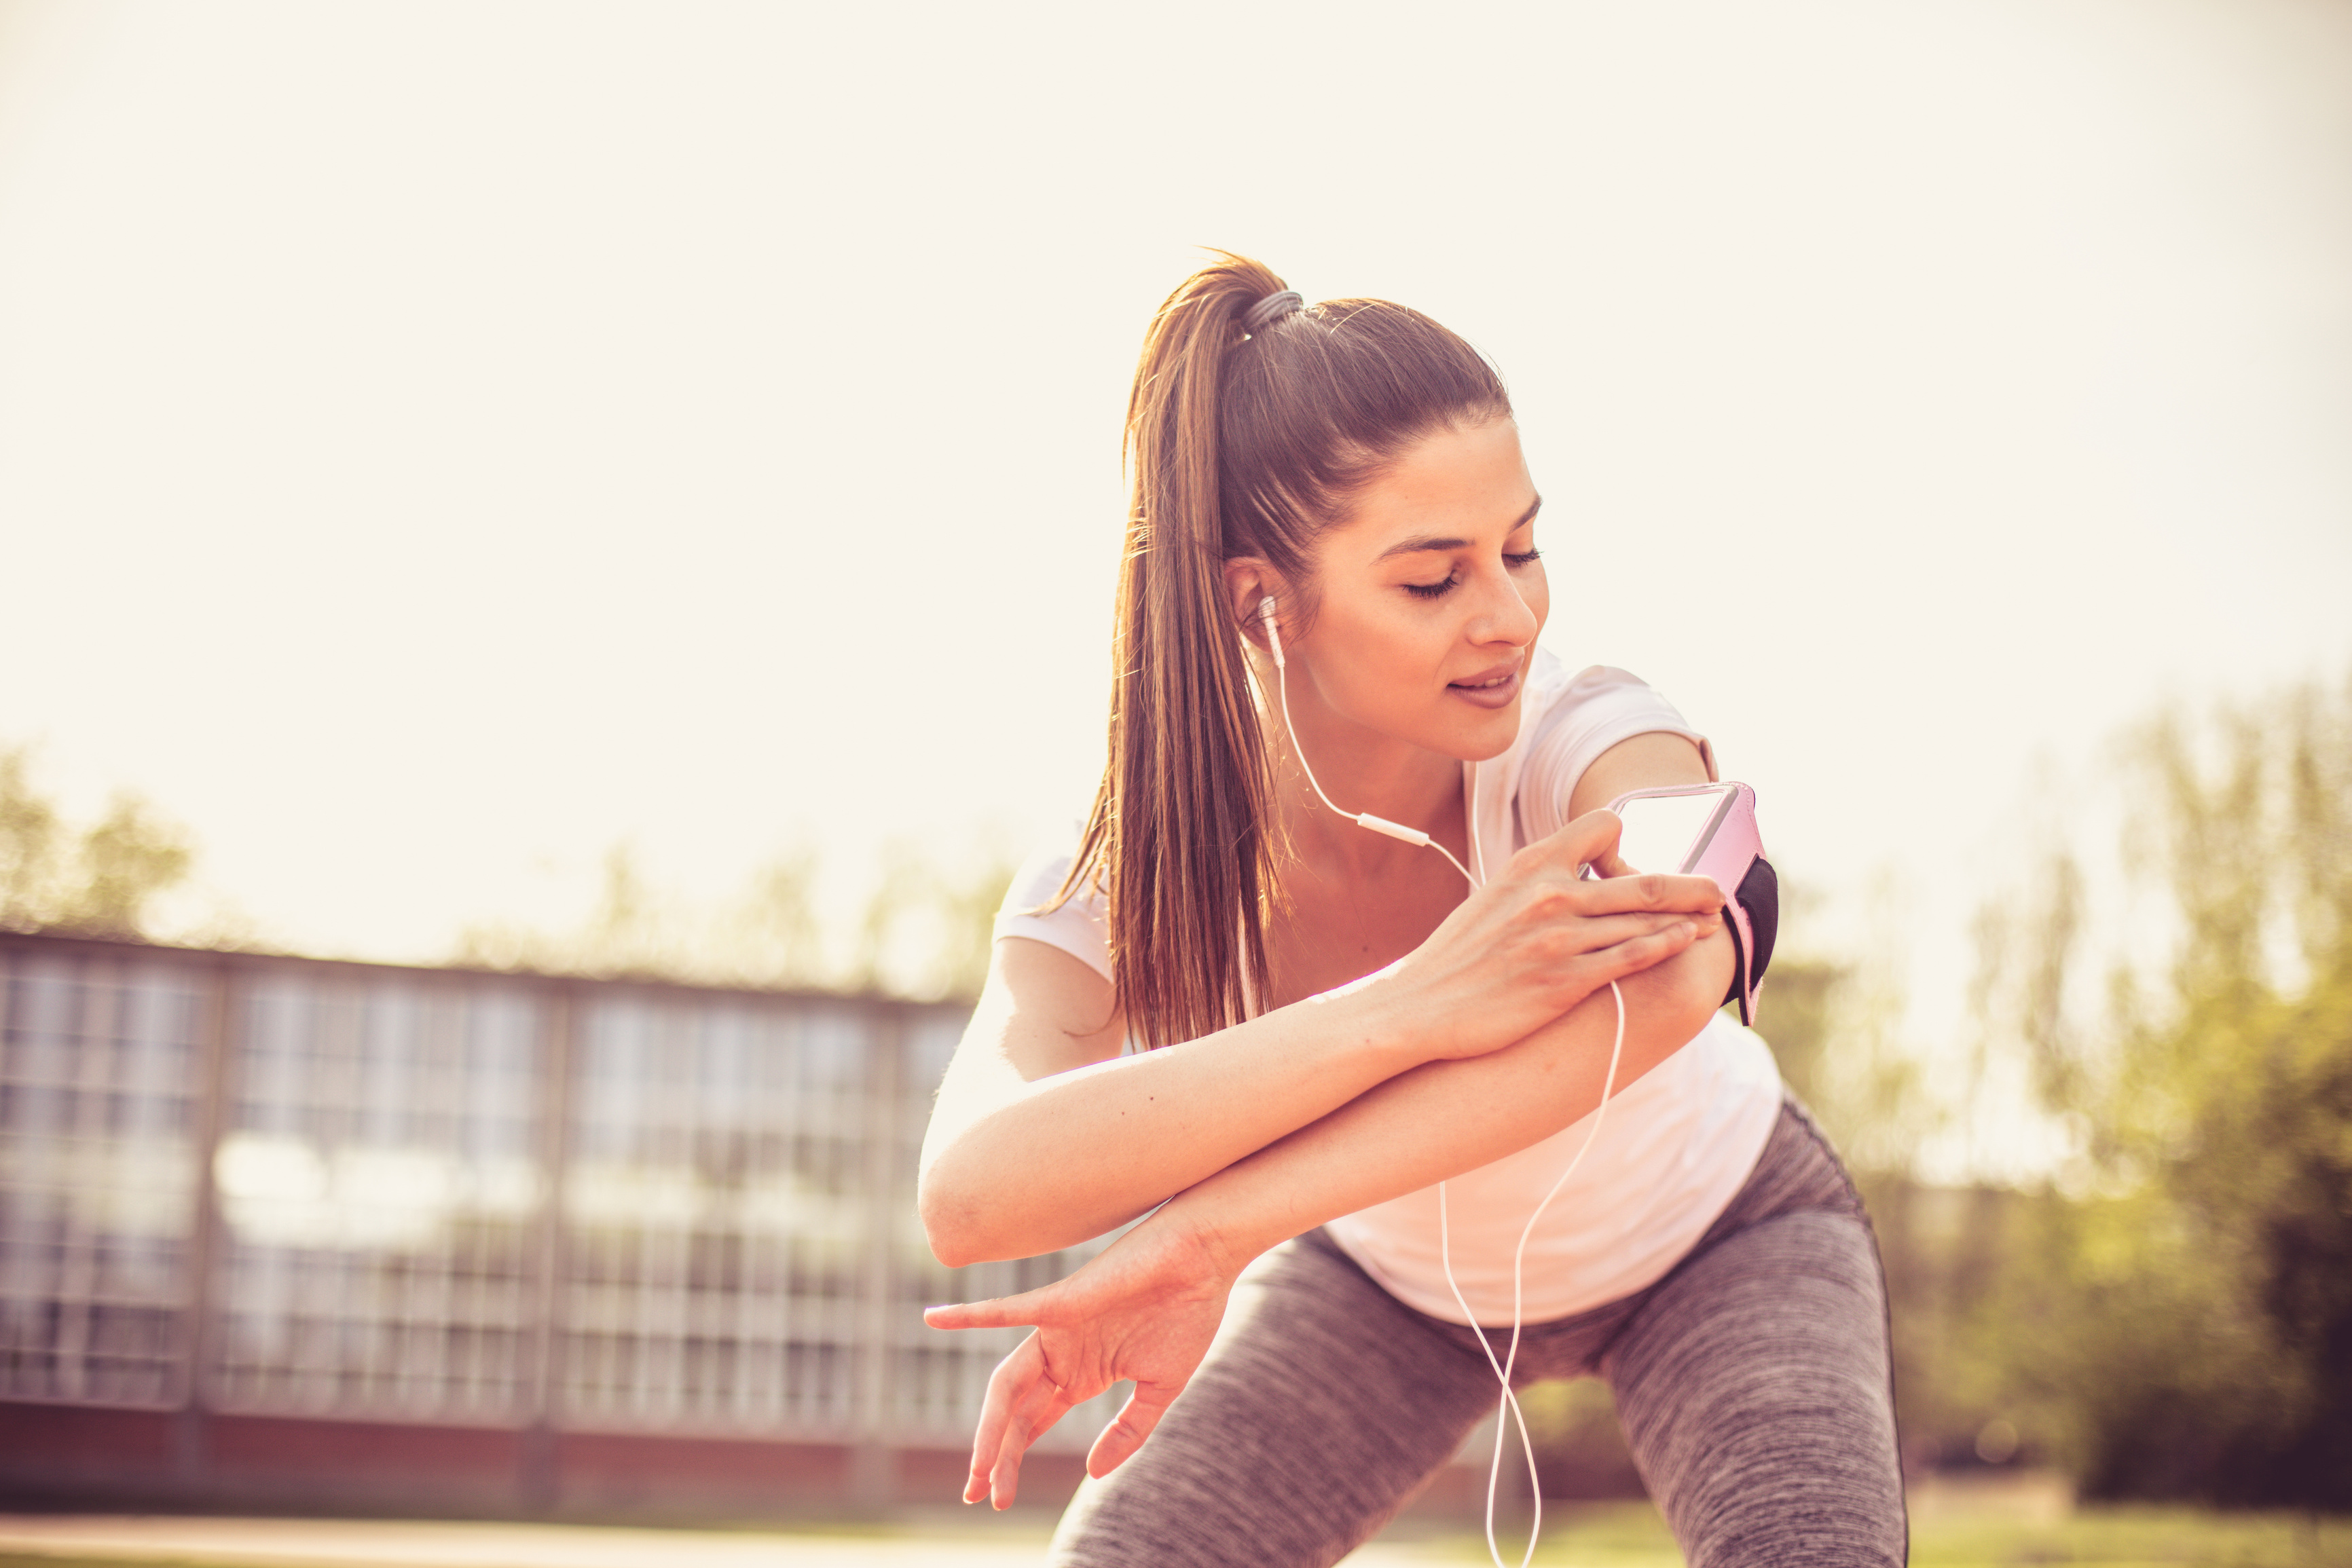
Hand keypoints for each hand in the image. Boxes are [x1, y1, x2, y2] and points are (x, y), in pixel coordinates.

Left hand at [921, 1206, 1235, 1508]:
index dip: (1012, 1460)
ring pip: (1008, 1384)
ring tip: (978, 1472)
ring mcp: (1056, 1329)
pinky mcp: (1060, 1302)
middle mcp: (1061, 1354)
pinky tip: (935, 1318)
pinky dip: (969, 1314)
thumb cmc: (1188, 1315)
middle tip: (977, 1497)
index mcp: (1083, 1374)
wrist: (1204, 1260)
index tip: (998, 1500)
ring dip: (990, 1428)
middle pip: (1015, 1413)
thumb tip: (1092, 1473)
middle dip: (994, 1456)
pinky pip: (1006, 1309)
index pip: (1035, 1424)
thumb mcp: (1159, 1389)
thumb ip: (1128, 1431)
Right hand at [1372, 808, 1722, 1060]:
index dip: (1624, 844)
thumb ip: (1537, 883)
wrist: (1419, 1006)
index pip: (1603, 826)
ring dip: (1687, 919)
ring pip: (1644, 921)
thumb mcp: (1492, 899)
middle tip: (1718, 890)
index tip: (1630, 866)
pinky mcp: (1565, 982)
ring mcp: (1559, 939)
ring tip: (1712, 920)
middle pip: (1642, 881)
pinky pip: (1631, 958)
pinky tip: (1685, 942)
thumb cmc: (1456, 957)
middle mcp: (1549, 895)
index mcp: (1529, 866)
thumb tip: (1576, 880)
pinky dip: (1666, 947)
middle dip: (1689, 886)